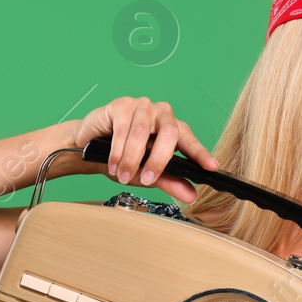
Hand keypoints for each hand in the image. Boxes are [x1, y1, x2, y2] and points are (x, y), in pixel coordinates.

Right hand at [70, 96, 218, 204]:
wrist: (89, 147)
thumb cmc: (123, 158)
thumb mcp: (148, 174)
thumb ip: (170, 182)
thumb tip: (191, 196)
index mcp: (174, 130)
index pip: (190, 141)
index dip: (201, 154)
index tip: (211, 167)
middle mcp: (162, 115)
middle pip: (169, 133)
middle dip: (158, 160)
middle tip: (147, 179)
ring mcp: (142, 107)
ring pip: (142, 133)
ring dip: (132, 159)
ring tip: (123, 176)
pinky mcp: (122, 104)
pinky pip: (123, 128)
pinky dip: (117, 151)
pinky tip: (114, 164)